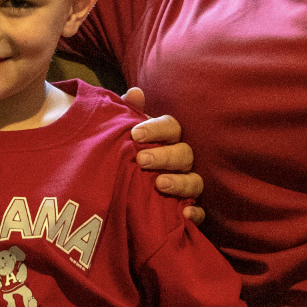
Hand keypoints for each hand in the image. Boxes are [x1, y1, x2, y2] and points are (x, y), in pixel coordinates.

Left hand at [123, 87, 204, 223]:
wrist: (106, 194)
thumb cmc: (117, 157)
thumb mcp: (115, 135)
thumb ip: (125, 113)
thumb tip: (135, 93)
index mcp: (165, 139)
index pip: (171, 127)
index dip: (156, 129)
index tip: (135, 135)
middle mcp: (179, 160)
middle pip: (184, 154)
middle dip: (165, 156)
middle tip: (141, 160)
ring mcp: (185, 185)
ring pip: (195, 181)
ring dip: (180, 182)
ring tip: (159, 184)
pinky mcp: (185, 211)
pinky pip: (200, 213)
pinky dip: (195, 213)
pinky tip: (184, 213)